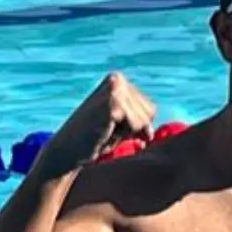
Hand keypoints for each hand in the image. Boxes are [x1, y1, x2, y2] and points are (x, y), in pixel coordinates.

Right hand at [35, 72, 156, 173]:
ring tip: (105, 131)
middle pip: (151, 111)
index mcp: (118, 80)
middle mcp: (116, 79)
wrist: (66, 152)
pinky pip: (138, 124)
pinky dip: (124, 134)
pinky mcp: (113, 102)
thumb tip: (165, 129)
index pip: (150, 108)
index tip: (113, 129)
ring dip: (128, 132)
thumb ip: (141, 120)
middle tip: (108, 131)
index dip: (137, 126)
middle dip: (134, 129)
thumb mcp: (123, 126)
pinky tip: (104, 132)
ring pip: (145, 119)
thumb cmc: (94, 141)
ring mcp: (115, 88)